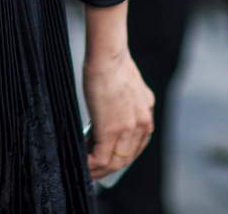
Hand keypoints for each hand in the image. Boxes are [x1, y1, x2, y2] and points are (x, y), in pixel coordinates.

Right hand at [83, 3, 154, 180]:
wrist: (108, 57)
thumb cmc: (112, 64)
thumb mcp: (129, 86)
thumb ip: (128, 103)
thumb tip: (115, 113)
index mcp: (146, 115)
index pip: (135, 146)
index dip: (119, 156)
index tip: (103, 158)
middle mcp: (142, 125)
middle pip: (126, 159)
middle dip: (108, 168)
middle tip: (90, 167)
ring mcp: (128, 130)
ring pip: (114, 163)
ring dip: (98, 170)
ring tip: (83, 168)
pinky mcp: (111, 130)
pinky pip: (101, 158)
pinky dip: (90, 164)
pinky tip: (80, 163)